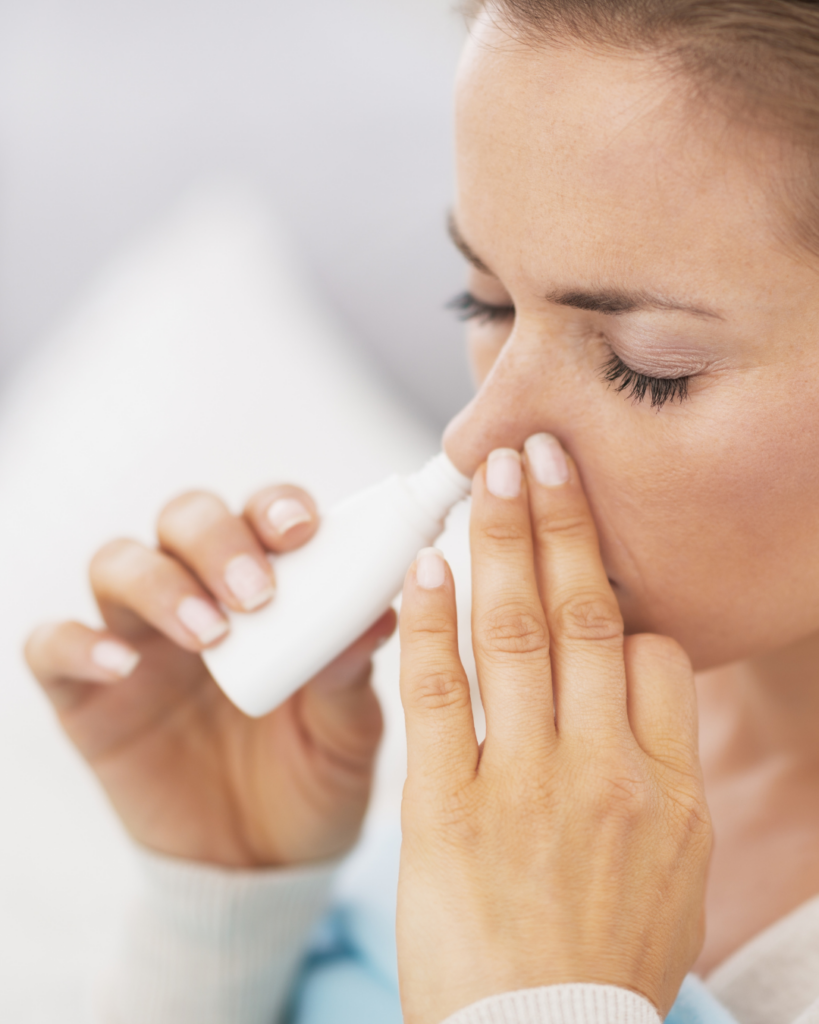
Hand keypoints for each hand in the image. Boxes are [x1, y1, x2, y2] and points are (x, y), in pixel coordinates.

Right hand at [26, 486, 393, 867]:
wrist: (261, 866)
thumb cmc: (313, 778)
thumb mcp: (347, 732)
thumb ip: (351, 672)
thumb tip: (380, 614)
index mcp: (270, 589)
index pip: (263, 515)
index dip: (277, 507)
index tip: (303, 530)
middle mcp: (200, 596)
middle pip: (185, 520)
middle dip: (217, 539)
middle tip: (257, 593)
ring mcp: (140, 640)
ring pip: (118, 563)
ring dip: (159, 583)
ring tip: (209, 636)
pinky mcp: (88, 694)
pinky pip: (53, 646)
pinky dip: (79, 644)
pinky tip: (123, 668)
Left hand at [397, 435, 710, 1022]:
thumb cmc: (606, 970)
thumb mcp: (676, 876)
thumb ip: (662, 776)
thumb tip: (643, 687)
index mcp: (671, 790)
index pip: (656, 655)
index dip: (620, 597)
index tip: (587, 553)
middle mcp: (604, 772)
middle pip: (585, 616)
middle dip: (564, 522)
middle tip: (544, 450)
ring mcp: (525, 786)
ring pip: (516, 634)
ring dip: (503, 544)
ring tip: (492, 476)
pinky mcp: (446, 811)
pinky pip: (440, 692)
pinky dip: (432, 621)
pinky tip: (427, 565)